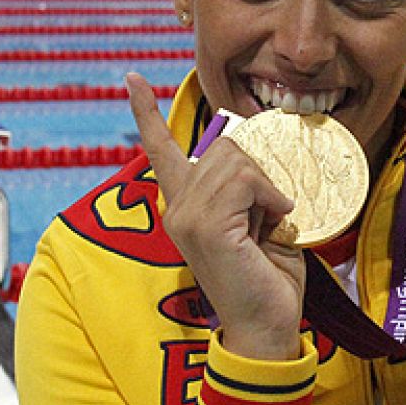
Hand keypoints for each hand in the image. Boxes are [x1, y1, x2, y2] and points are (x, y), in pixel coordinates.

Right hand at [125, 73, 304, 360]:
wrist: (268, 324)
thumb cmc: (267, 277)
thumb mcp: (256, 220)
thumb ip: (245, 187)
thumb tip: (251, 157)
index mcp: (184, 205)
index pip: (159, 149)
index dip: (146, 112)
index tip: (132, 79)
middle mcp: (177, 208)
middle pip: (223, 147)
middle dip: (258, 173)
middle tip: (266, 216)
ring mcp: (187, 216)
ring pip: (236, 160)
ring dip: (267, 189)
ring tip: (267, 226)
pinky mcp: (206, 226)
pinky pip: (245, 180)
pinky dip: (269, 196)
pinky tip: (273, 223)